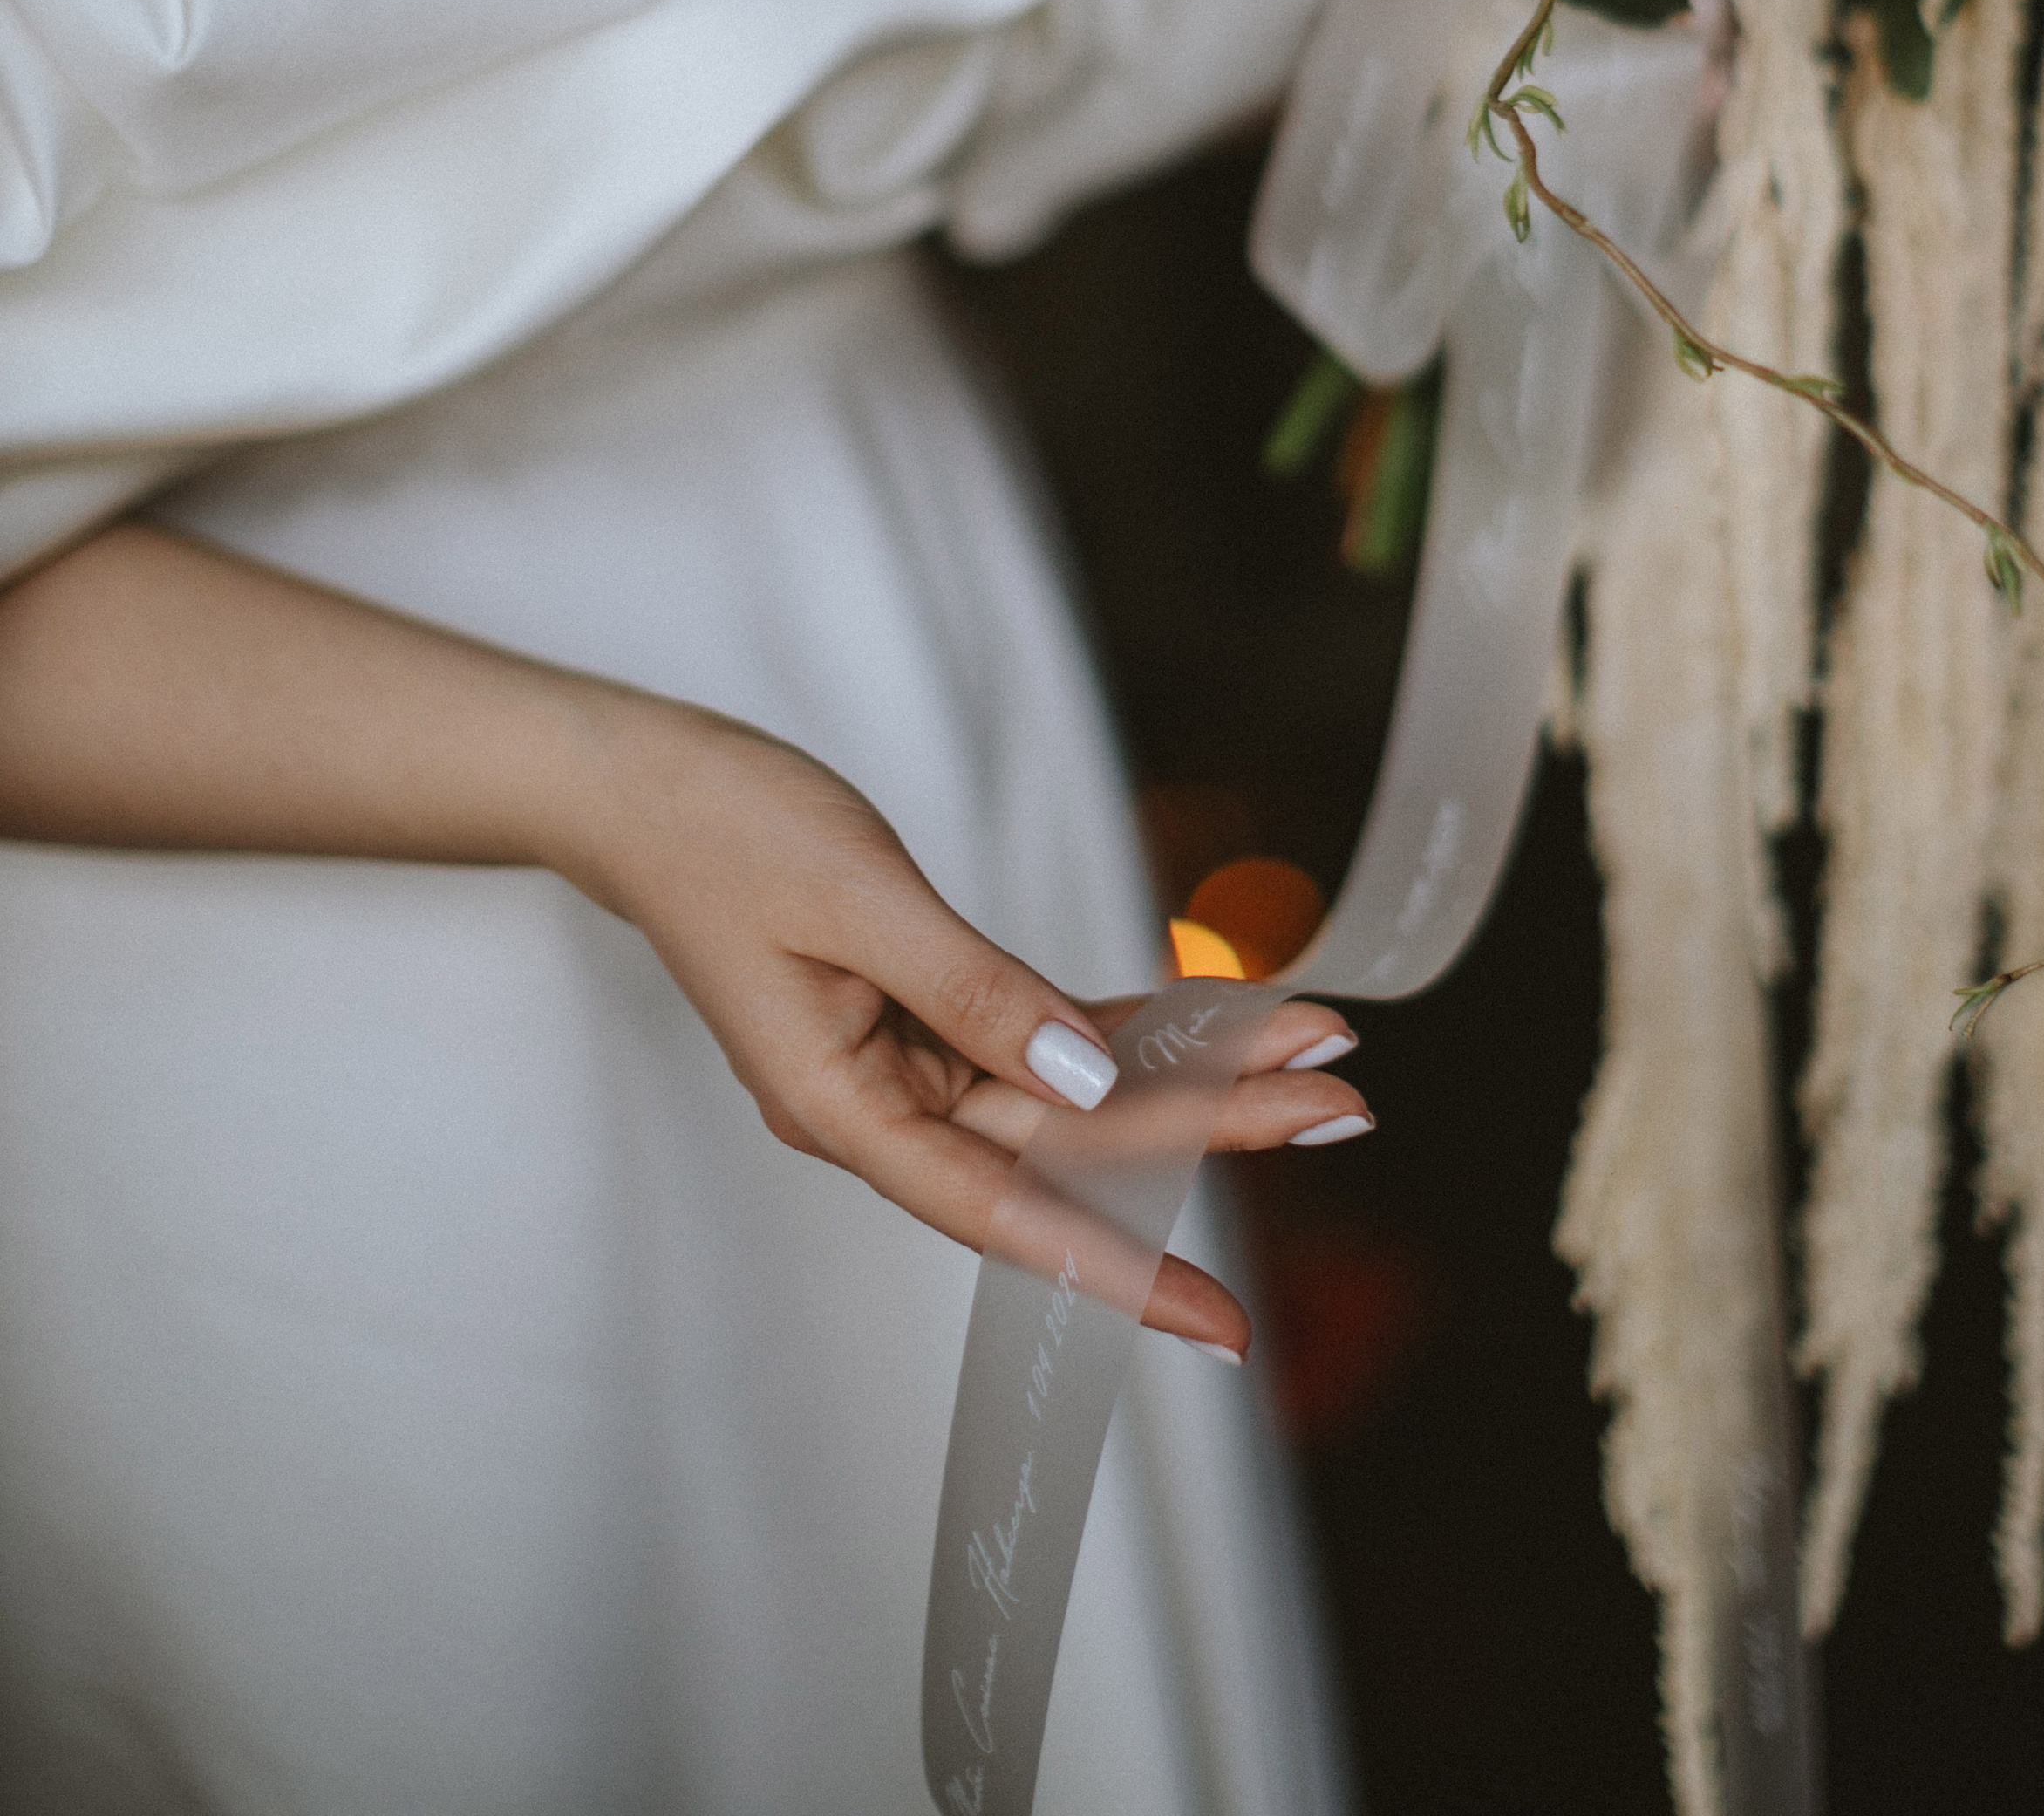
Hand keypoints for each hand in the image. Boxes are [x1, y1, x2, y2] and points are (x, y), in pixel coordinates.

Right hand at [562, 697, 1367, 1357]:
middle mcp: (884, 1106)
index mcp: (845, 1109)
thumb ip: (973, 992)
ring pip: (1071, 1091)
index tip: (1219, 1321)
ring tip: (1312, 1054)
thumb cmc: (724, 832)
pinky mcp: (922, 1008)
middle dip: (1209, 1126)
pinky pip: (1041, 1035)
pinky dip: (1123, 1029)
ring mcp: (905, 1061)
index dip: (1119, 1267)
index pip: (1005, 1213)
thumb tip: (1086, 1086)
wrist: (643, 781)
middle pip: (1068, 1145)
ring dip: (1187, 1070)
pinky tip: (1216, 1021)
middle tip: (1341, 1111)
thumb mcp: (855, 899)